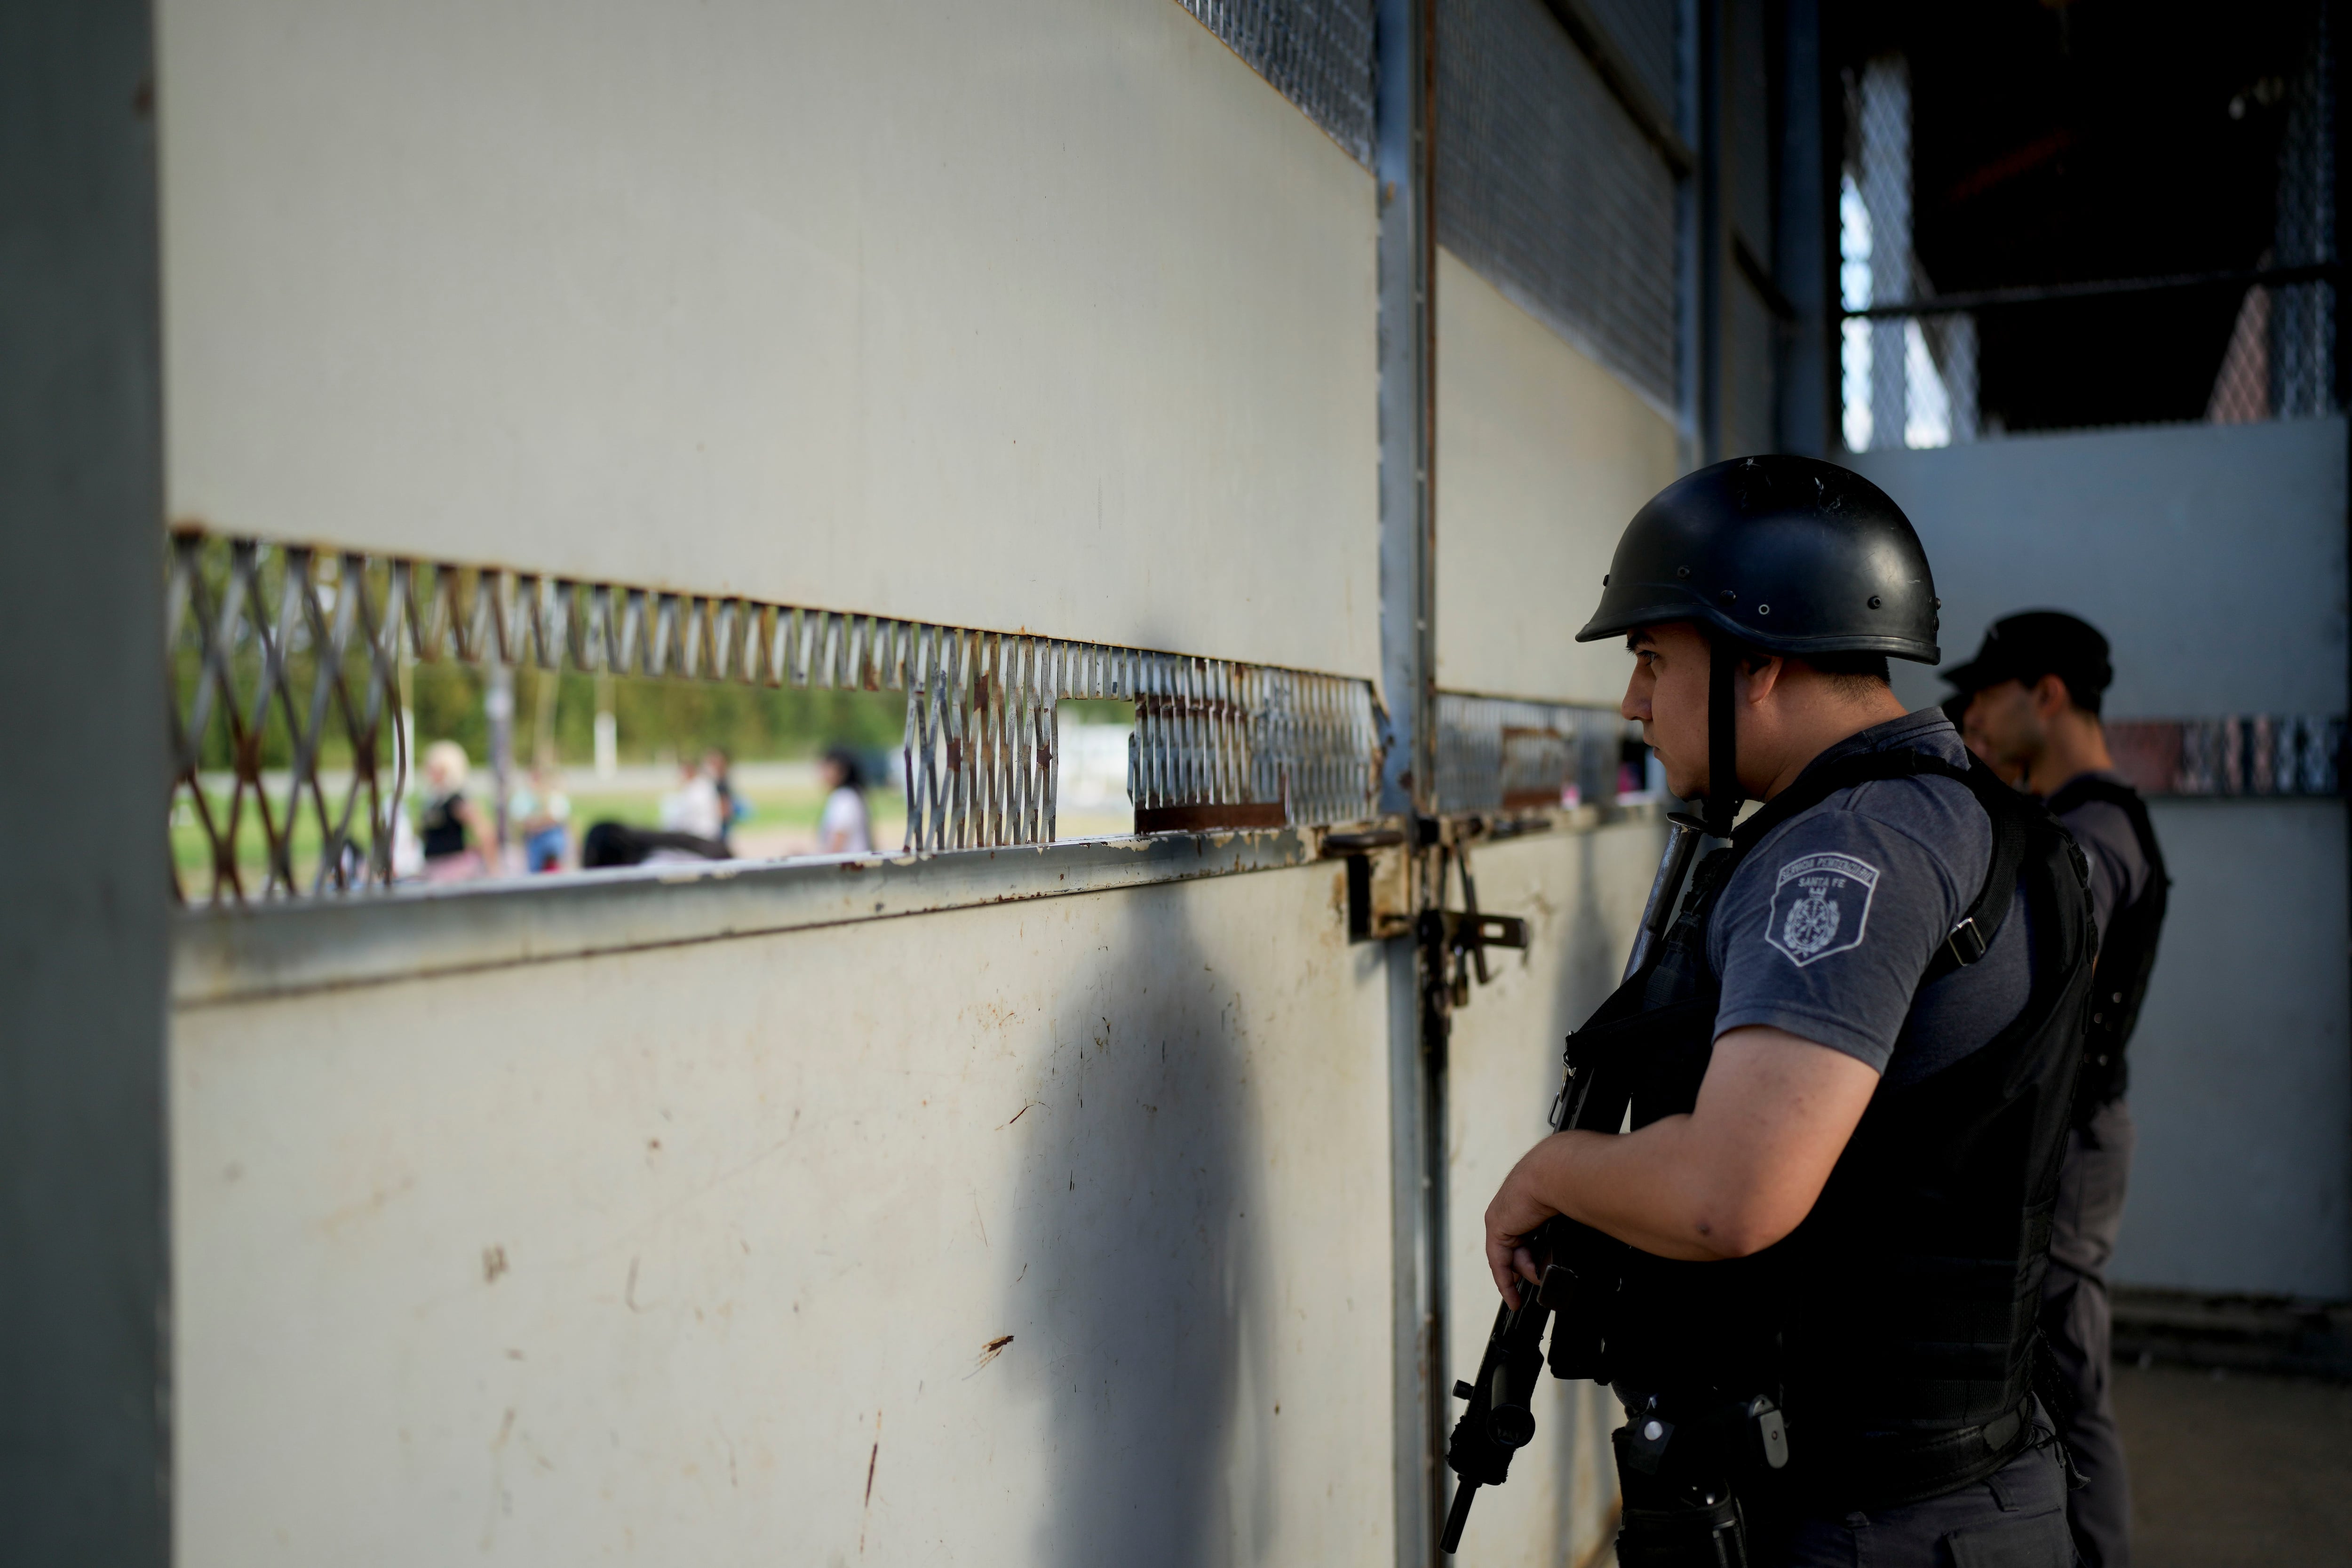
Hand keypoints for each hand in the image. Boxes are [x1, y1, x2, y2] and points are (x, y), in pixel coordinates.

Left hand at [1484, 1135, 1567, 1307]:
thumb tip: (1596, 1226)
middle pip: (1520, 1246)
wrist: (1557, 1169)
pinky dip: (1505, 1281)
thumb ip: (1576, 1215)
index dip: (1534, 1253)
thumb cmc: (1571, 1176)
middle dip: (1531, 1265)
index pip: (1529, 1231)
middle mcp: (1515, 1206)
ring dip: (1526, 1272)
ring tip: (1542, 1276)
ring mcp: (1504, 1215)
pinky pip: (1499, 1260)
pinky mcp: (1498, 1226)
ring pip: (1511, 1255)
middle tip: (1544, 1277)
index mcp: (1532, 1196)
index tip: (1542, 1270)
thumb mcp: (1573, 1203)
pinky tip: (1514, 1298)